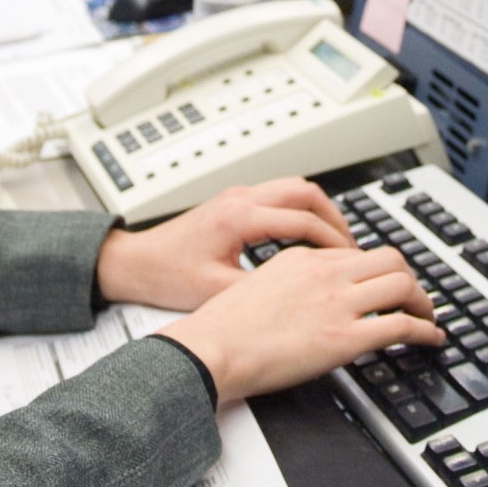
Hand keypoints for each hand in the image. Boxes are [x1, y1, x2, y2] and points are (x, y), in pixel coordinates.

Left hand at [94, 178, 354, 311]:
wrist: (135, 263)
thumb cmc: (166, 276)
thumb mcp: (218, 292)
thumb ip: (261, 290)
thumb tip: (301, 299)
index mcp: (239, 218)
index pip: (303, 219)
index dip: (333, 241)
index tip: (351, 261)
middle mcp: (239, 199)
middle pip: (304, 191)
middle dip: (335, 218)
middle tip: (352, 246)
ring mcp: (235, 196)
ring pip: (292, 187)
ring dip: (319, 210)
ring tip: (336, 241)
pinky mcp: (232, 202)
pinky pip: (278, 195)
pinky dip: (300, 210)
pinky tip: (307, 236)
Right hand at [157, 244, 441, 405]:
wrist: (212, 349)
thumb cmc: (222, 328)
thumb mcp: (253, 287)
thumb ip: (284, 284)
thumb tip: (301, 300)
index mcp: (300, 260)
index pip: (354, 254)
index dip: (374, 270)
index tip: (380, 285)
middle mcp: (323, 274)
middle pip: (388, 258)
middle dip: (408, 277)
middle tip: (413, 296)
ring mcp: (337, 303)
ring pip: (402, 284)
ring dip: (423, 302)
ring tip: (427, 317)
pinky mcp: (346, 337)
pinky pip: (402, 325)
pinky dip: (426, 331)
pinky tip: (430, 339)